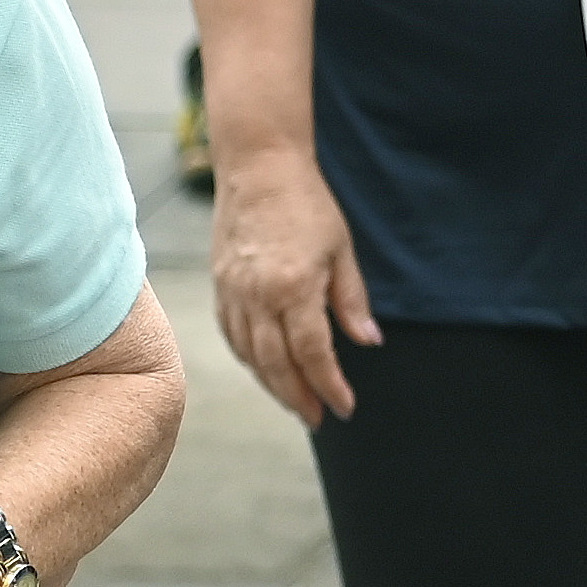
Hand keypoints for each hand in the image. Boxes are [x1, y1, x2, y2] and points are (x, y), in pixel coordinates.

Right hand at [210, 149, 377, 422]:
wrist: (258, 168)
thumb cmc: (307, 204)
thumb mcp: (341, 250)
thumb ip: (351, 301)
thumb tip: (367, 342)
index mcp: (293, 288)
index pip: (312, 354)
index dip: (329, 385)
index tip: (345, 407)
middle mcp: (258, 297)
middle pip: (276, 365)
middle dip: (298, 398)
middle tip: (318, 418)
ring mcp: (233, 293)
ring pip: (250, 356)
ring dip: (272, 384)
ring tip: (296, 401)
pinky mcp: (219, 286)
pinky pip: (232, 336)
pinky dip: (249, 359)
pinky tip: (265, 368)